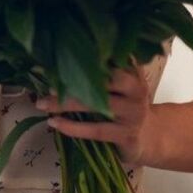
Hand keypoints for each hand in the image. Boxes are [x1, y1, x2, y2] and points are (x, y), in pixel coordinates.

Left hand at [35, 62, 154, 166]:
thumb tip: (60, 58)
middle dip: (76, 79)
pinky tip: (54, 122)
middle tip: (49, 82)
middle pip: (106, 79)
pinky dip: (72, 127)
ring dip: (67, 104)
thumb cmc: (125, 105)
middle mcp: (136, 90)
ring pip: (98, 105)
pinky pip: (96, 130)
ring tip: (43, 103)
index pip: (109, 59)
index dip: (85, 57)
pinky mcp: (126, 134)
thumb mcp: (120, 85)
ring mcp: (133, 113)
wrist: (149, 137)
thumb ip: (102, 72)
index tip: (59, 55)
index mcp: (133, 72)